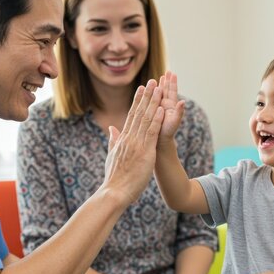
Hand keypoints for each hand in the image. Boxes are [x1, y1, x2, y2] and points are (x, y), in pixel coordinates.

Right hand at [102, 80, 163, 205]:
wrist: (114, 192)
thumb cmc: (114, 178)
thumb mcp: (112, 156)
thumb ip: (113, 141)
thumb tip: (112, 128)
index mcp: (123, 139)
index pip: (131, 115)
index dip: (137, 101)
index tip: (141, 88)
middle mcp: (129, 138)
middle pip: (139, 112)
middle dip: (147, 96)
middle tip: (152, 81)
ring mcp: (137, 144)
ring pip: (146, 119)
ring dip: (154, 103)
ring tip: (159, 89)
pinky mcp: (145, 152)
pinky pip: (152, 133)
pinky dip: (157, 120)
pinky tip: (162, 109)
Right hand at [158, 71, 184, 141]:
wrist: (159, 140)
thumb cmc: (168, 132)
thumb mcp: (174, 122)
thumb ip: (179, 112)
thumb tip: (184, 102)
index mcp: (171, 106)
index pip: (172, 92)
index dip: (172, 83)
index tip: (172, 74)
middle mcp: (166, 106)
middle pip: (167, 91)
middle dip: (167, 81)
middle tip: (168, 72)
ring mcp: (159, 108)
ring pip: (160, 94)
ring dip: (161, 86)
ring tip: (161, 77)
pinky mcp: (153, 111)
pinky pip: (153, 100)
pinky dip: (152, 93)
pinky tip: (150, 89)